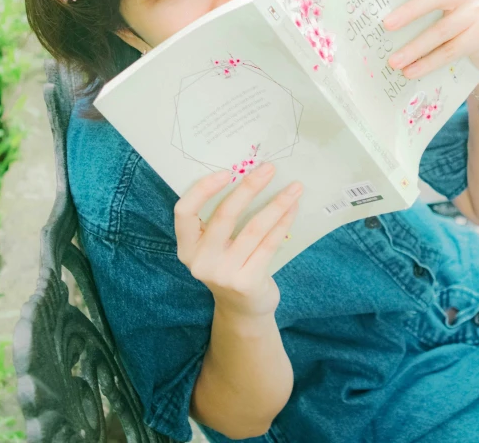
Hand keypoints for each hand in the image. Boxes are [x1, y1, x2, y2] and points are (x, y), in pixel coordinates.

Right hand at [173, 163, 302, 318]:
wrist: (242, 309)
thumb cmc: (229, 264)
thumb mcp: (214, 246)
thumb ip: (220, 218)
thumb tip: (248, 174)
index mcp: (187, 246)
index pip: (184, 211)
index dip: (202, 189)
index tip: (226, 172)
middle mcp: (200, 261)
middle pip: (224, 215)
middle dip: (249, 187)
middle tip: (269, 168)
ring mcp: (223, 274)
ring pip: (254, 228)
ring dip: (277, 204)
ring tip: (294, 187)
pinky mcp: (247, 282)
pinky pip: (269, 244)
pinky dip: (283, 222)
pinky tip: (293, 208)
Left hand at [382, 0, 478, 79]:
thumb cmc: (444, 35)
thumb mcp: (430, 18)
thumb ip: (411, 13)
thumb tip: (372, 23)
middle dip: (409, 12)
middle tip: (386, 26)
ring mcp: (477, 12)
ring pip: (441, 30)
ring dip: (414, 48)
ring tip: (394, 62)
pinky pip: (451, 50)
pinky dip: (428, 63)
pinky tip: (411, 72)